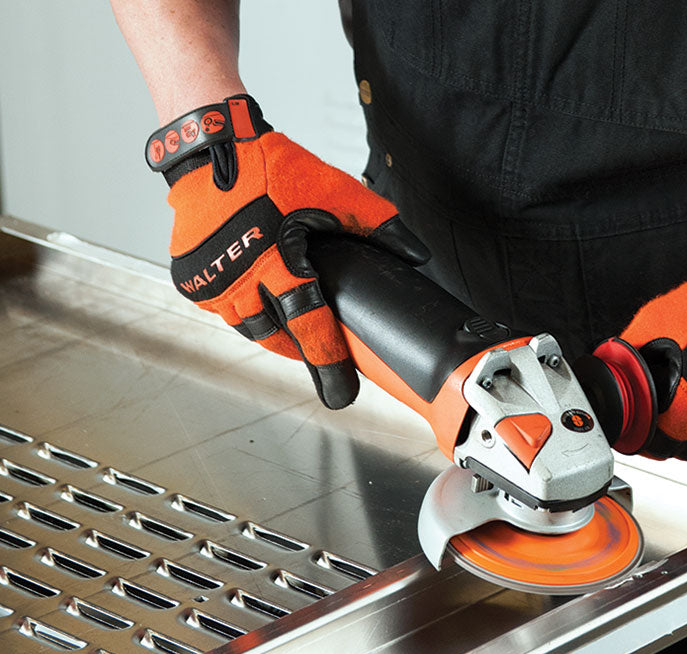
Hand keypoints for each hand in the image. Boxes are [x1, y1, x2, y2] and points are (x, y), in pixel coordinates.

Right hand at [151, 95, 426, 407]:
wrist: (212, 149)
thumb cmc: (270, 167)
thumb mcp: (335, 192)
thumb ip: (380, 226)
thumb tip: (417, 256)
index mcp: (275, 261)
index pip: (308, 327)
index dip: (329, 364)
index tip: (343, 392)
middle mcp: (237, 278)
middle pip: (277, 338)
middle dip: (301, 349)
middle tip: (322, 352)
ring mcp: (209, 281)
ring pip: (249, 328)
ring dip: (273, 330)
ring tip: (293, 323)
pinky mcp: (190, 279)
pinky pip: (224, 312)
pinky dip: (245, 312)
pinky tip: (261, 301)